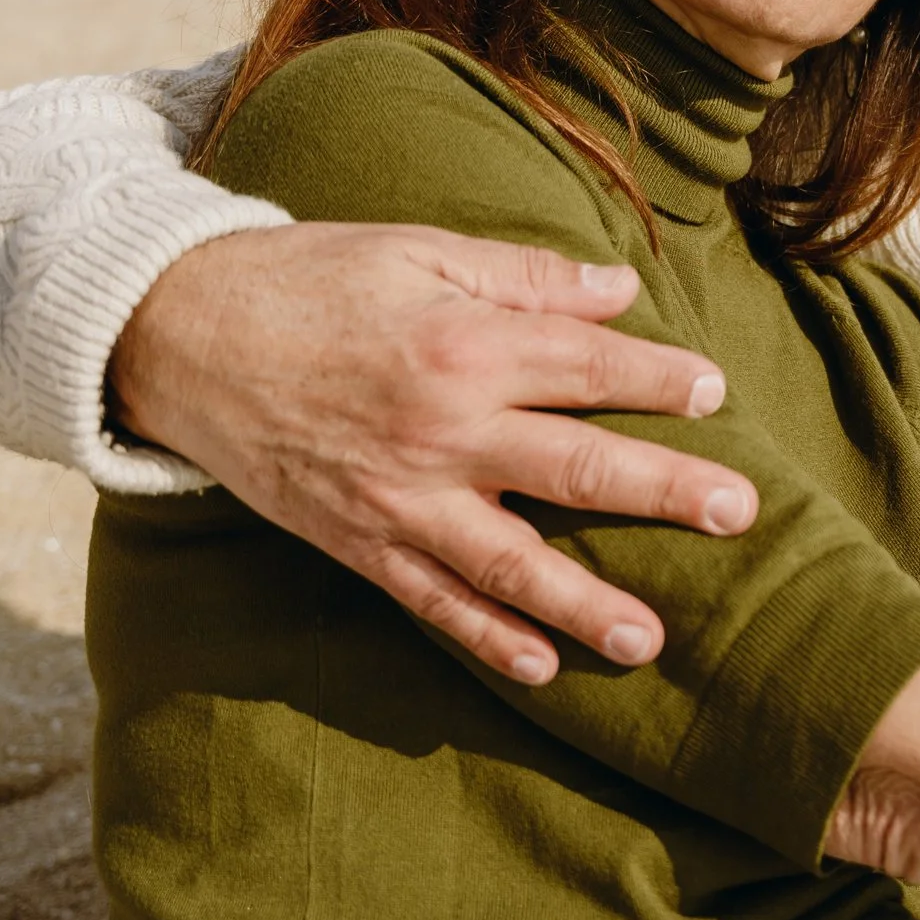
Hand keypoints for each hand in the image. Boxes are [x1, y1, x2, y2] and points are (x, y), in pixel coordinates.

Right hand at [110, 223, 756, 683]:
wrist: (181, 334)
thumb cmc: (308, 280)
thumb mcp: (418, 252)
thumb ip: (524, 276)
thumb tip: (622, 290)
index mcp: (461, 344)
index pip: (587, 367)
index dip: (659, 381)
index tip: (716, 394)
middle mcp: (440, 429)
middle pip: (575, 468)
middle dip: (663, 493)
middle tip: (738, 514)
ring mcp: (399, 497)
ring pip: (511, 563)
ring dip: (585, 604)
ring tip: (652, 639)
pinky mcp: (359, 542)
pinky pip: (433, 602)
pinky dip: (486, 638)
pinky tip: (543, 667)